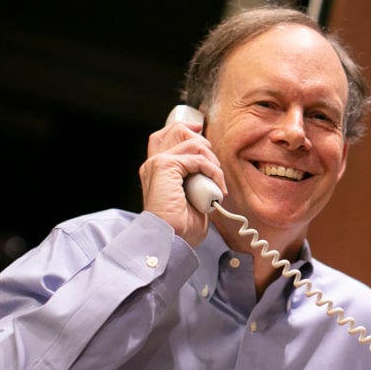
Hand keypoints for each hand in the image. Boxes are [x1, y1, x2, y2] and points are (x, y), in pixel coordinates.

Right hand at [139, 118, 226, 246]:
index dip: (186, 129)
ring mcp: (157, 163)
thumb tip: (210, 163)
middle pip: (178, 130)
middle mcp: (153, 163)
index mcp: (156, 169)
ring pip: (194, 144)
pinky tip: (217, 188)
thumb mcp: (190, 194)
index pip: (167, 135)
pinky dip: (213, 172)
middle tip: (214, 171)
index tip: (203, 135)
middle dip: (204, 145)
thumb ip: (193, 175)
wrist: (171, 240)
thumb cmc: (181, 225)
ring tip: (216, 184)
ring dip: (213, 163)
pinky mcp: (165, 166)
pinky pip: (199, 159)